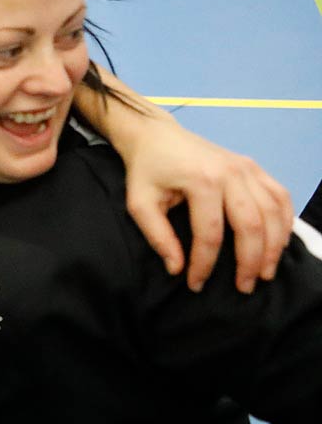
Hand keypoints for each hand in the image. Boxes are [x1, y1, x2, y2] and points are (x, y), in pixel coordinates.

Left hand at [122, 124, 292, 292]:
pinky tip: (277, 244)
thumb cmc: (146, 170)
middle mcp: (231, 173)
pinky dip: (284, 222)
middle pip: (250, 225)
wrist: (156, 135)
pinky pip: (280, 196)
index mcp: (201, 181)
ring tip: (265, 273)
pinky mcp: (254, 167)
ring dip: (273, 246)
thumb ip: (157, 236)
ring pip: (273, 212)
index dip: (204, 264)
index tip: (196, 284)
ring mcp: (247, 168)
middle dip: (249, 261)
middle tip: (244, 287)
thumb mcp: (139, 203)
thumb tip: (176, 268)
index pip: (209, 234)